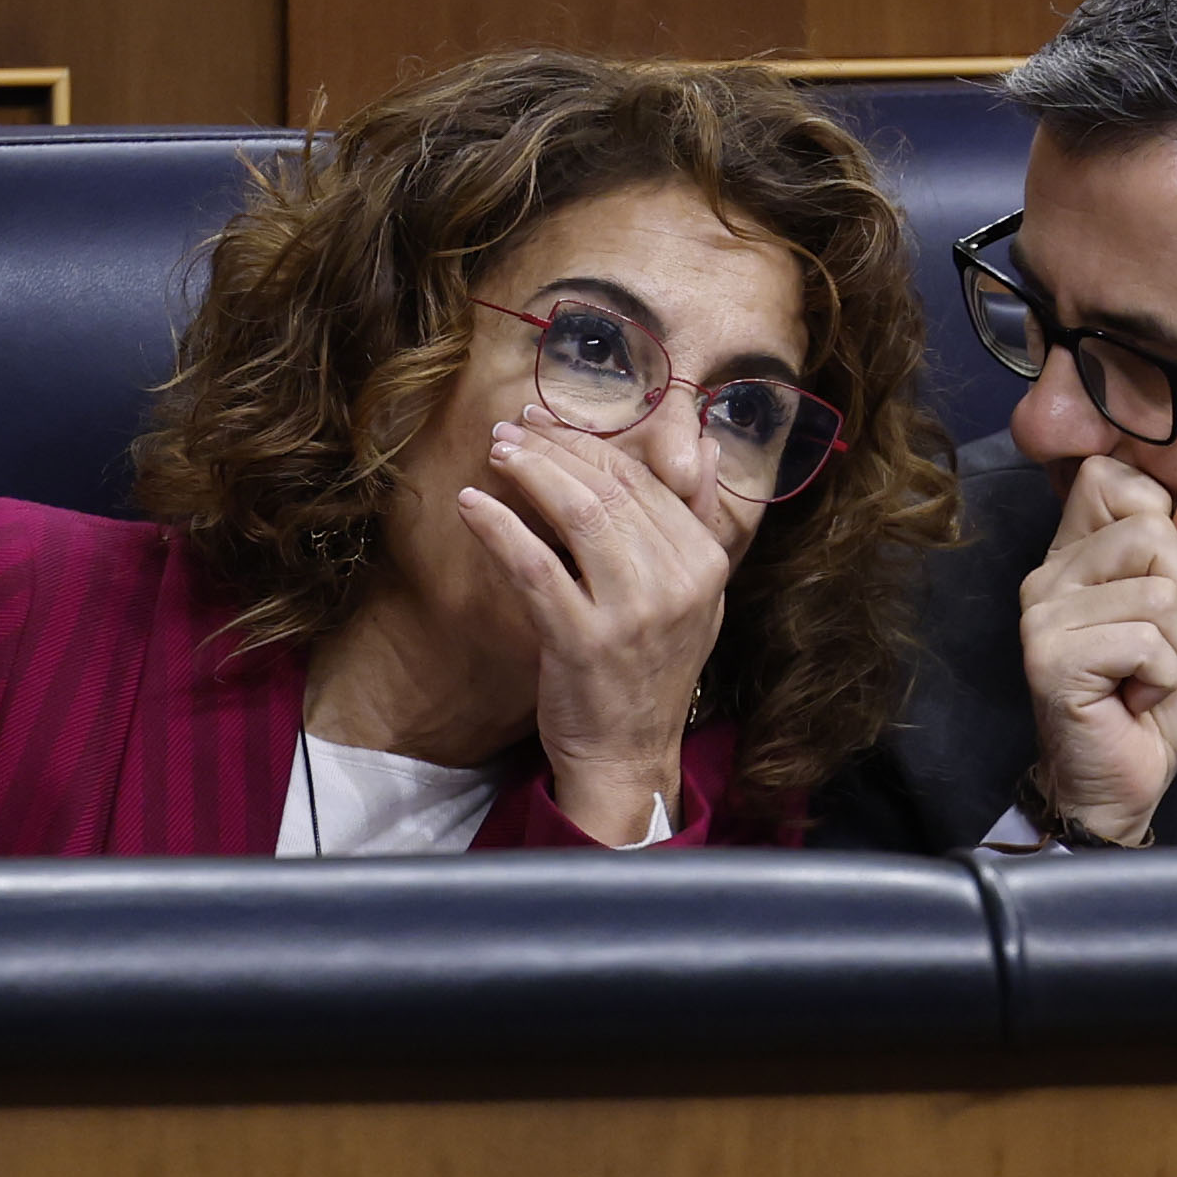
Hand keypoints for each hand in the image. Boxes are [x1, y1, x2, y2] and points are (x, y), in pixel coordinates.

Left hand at [457, 407, 729, 844]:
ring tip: (497, 452)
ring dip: (529, 473)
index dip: (591, 443)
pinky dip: (499, 527)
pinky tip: (471, 505)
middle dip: (555, 447)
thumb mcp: (696, 595)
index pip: (644, 481)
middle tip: (511, 428)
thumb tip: (700, 447)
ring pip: (577, 514)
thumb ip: (695, 521)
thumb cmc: (650, 669)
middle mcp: (677, 581)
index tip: (546, 422)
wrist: (628, 754)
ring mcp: (632, 612)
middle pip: (609, 488)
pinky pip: (534, 566)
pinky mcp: (582, 641)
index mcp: (705, 562)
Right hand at [1018, 455, 1176, 844]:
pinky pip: (1145, 639)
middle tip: (1160, 645)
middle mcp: (1050, 573)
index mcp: (1078, 553)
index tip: (1162, 581)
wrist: (1124, 784)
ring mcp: (1043, 614)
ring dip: (1176, 649)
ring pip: (1158, 591)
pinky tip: (1134, 698)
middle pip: (1149, 527)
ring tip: (1146, 677)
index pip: (1111, 476)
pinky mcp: (1050, 656)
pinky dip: (1162, 678)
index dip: (1160, 518)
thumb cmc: (1152, 702)